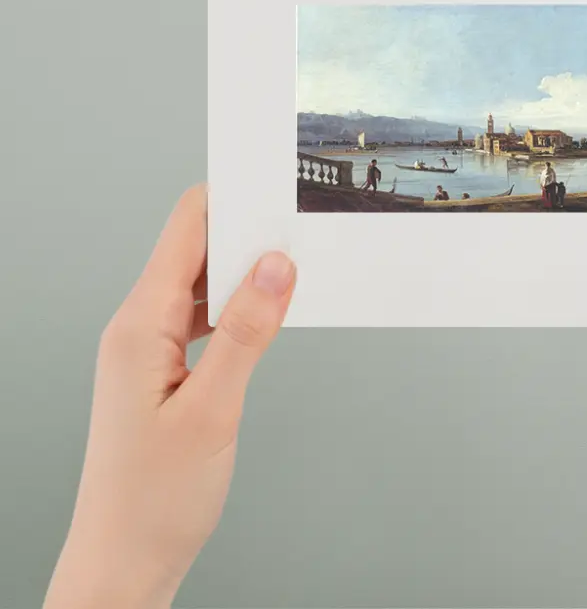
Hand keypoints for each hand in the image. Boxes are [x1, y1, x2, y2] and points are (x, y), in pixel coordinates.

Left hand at [44, 186, 296, 608]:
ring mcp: (149, 346)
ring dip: (245, 273)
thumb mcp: (213, 410)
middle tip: (299, 232)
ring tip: (291, 272)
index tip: (274, 189)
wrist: (124, 560)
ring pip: (202, 282)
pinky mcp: (164, 366)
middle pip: (195, 248)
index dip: (230, 199)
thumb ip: (247, 333)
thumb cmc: (154, 498)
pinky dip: (237, 307)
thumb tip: (275, 267)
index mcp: (138, 325)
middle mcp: (138, 326)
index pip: (185, 229)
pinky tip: (266, 316)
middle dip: (247, 233)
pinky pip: (203, 315)